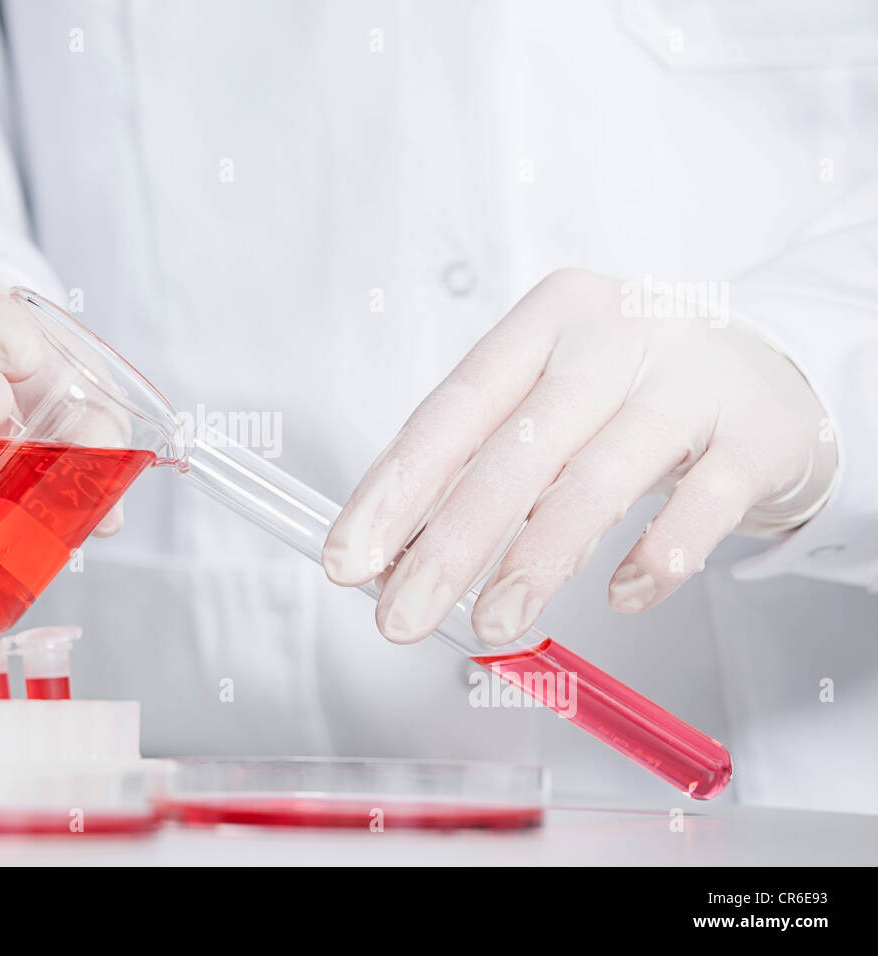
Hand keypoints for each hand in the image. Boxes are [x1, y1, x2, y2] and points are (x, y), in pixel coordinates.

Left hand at [322, 268, 837, 645]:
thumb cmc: (629, 396)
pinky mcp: (758, 434)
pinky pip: (699, 507)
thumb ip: (480, 466)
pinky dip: (654, 558)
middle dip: (448, 545)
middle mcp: (614, 337)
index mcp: (544, 323)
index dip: (394, 490)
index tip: (347, 558)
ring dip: (535, 562)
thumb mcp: (549, 405)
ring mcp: (691, 381)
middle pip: (515, 449)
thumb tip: (392, 554)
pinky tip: (621, 598)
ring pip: (597, 478)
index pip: (452, 410)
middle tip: (399, 617)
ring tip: (491, 626)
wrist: (774, 369)